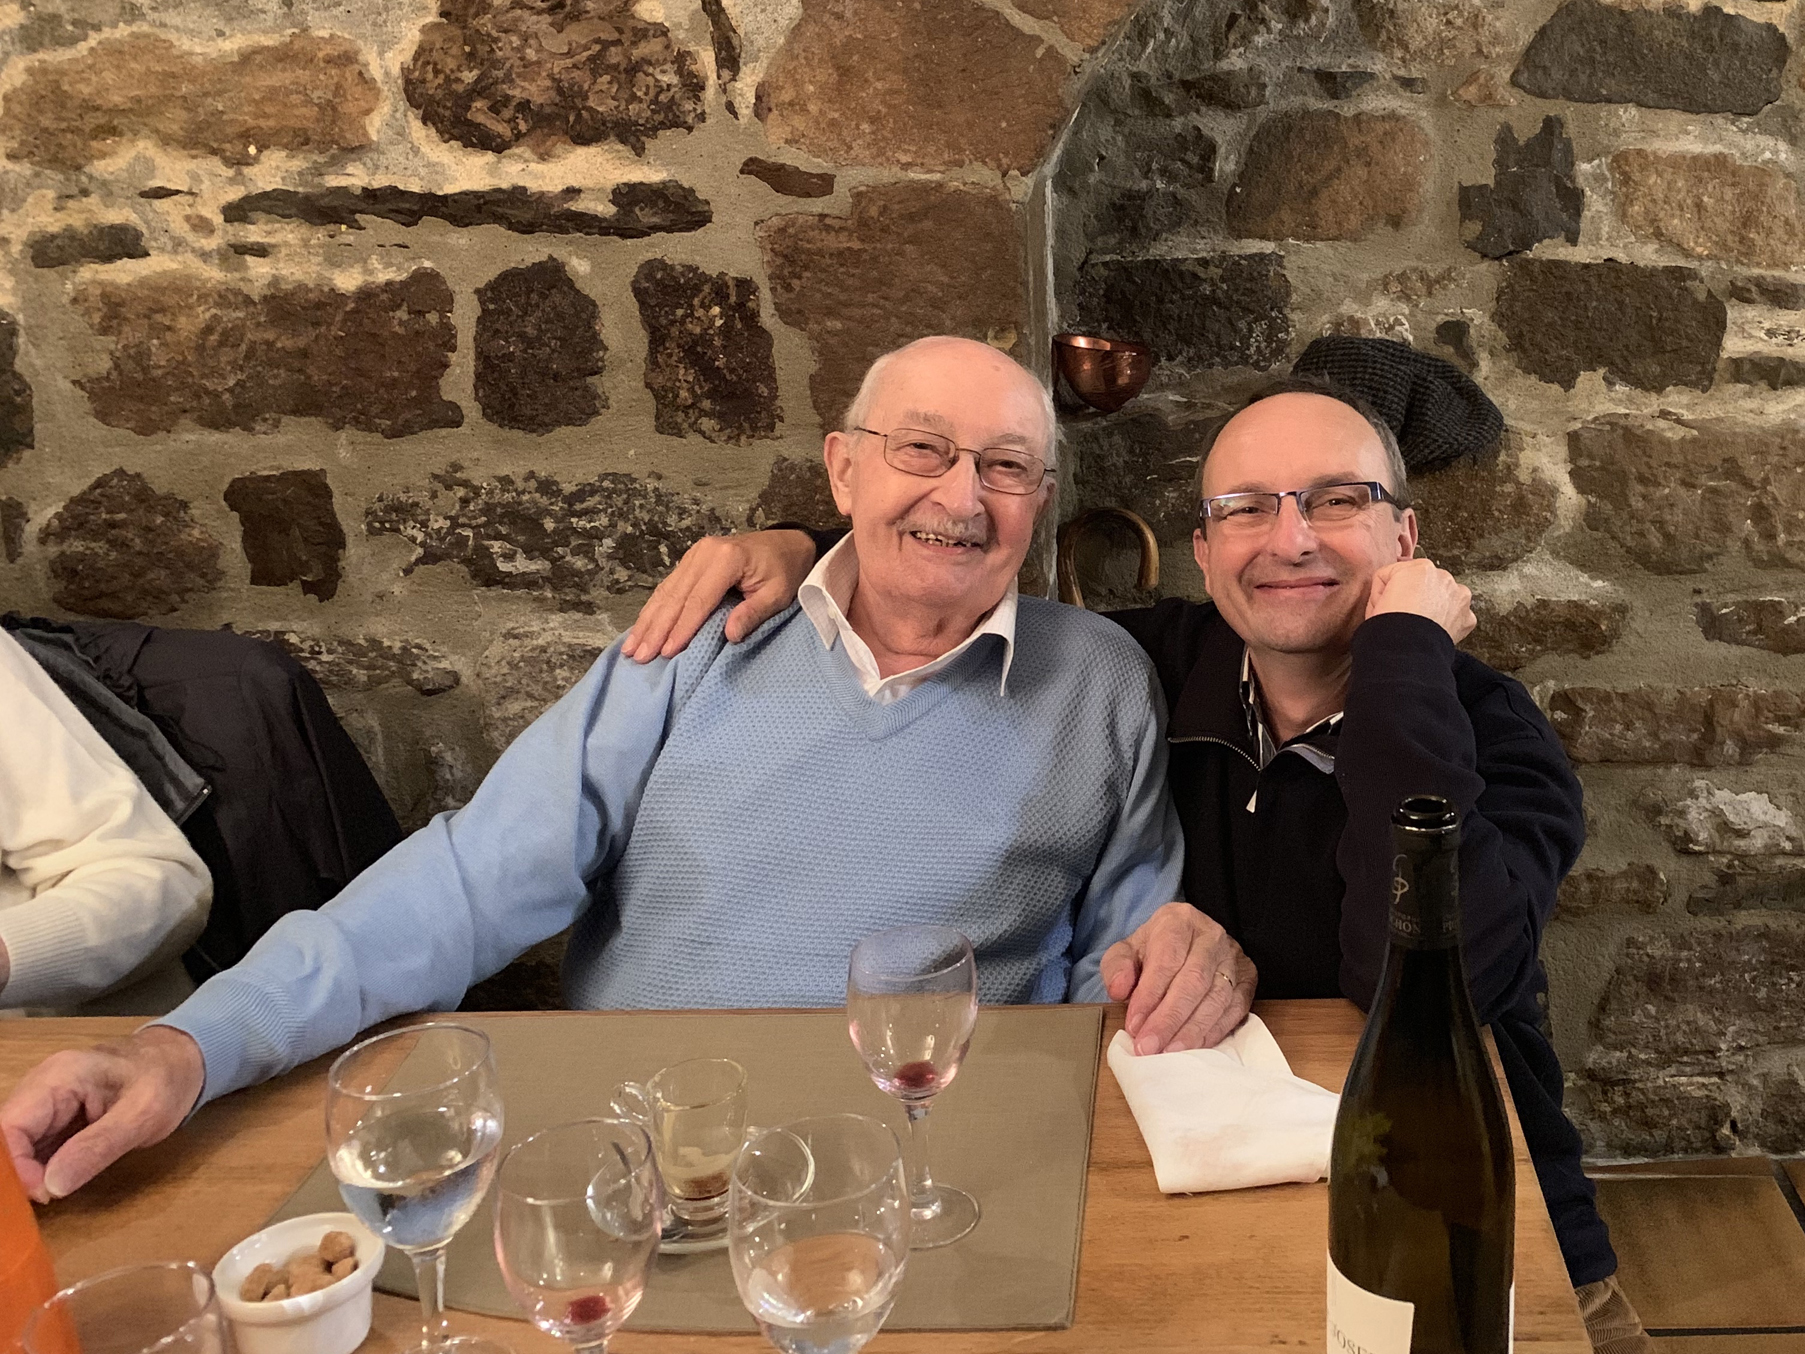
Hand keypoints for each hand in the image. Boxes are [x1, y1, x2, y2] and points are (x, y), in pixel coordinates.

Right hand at [1, 1025, 204, 1201]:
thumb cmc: (167, 1080)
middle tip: (42, 1203)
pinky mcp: (55, 1120)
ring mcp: (47, 1104)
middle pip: (7, 1137)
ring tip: (45, 1200)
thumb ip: (98, 1147)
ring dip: (25, 1175)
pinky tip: (50, 1189)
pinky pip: (33, 1149)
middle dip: (16, 1174)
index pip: (10, 1125)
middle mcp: (43, 1088)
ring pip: (16, 1146)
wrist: (182, 1062)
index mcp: (59, 1077)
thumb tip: (51, 1187)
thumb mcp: (143, 1115)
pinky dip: (37, 1171)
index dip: (15, 1166)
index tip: (44, 1194)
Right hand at [621, 530, 816, 661]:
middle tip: (639, 656)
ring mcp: (694, 554)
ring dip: (647, 621)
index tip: (667, 652)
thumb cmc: (784, 571)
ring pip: (666, 592)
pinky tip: (641, 628)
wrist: (787, 543)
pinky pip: (668, 587)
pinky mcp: (690, 560)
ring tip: (631, 647)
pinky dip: (654, 610)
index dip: (682, 628)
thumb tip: (730, 636)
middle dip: (656, 629)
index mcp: (726, 559)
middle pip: (675, 596)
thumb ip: (753, 613)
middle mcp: (704, 553)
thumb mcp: (778, 594)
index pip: (699, 600)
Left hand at [1100, 902, 1257, 1054]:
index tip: (1134, 1025)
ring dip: (1191, 1030)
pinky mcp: (1247, 980)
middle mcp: (1211, 936)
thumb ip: (1117, 967)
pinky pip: (1234, 1010)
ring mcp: (1234, 958)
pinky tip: (1194, 1047)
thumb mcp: (1128, 951)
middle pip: (1194, 981)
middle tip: (1149, 1046)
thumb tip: (1118, 989)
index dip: (1150, 995)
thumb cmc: (1155, 950)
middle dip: (1169, 1019)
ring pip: (1217, 998)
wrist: (1189, 942)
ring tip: (1169, 1052)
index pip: (1167, 959)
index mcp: (1179, 921)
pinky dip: (1213, 1032)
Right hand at [1366, 557, 1474, 642]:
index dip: (1388, 591)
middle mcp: (1445, 577)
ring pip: (1444, 598)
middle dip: (1416, 596)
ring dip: (1435, 607)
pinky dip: (1447, 624)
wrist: (1406, 647)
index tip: (1385, 605)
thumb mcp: (1374, 594)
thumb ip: (1385, 585)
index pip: (1400, 574)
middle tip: (1403, 615)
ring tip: (1419, 624)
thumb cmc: (1389, 623)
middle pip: (1425, 585)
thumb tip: (1389, 592)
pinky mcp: (1467, 618)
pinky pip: (1457, 617)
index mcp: (1421, 567)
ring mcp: (1459, 597)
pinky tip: (1434, 631)